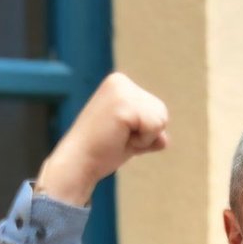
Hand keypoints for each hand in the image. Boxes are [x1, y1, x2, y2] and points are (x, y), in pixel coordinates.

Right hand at [37, 73, 169, 206]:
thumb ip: (149, 131)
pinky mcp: (124, 104)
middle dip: (146, 134)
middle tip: (117, 138)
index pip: (156, 108)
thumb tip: (164, 140)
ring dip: (144, 138)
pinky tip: (119, 139)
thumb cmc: (101, 151)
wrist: (78, 163)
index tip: (118, 133)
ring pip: (161, 119)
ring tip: (118, 138)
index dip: (143, 130)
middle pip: (162, 111)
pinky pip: (155, 128)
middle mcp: (121, 81)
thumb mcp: (130, 136)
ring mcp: (122, 90)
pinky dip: (142, 141)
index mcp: (120, 83)